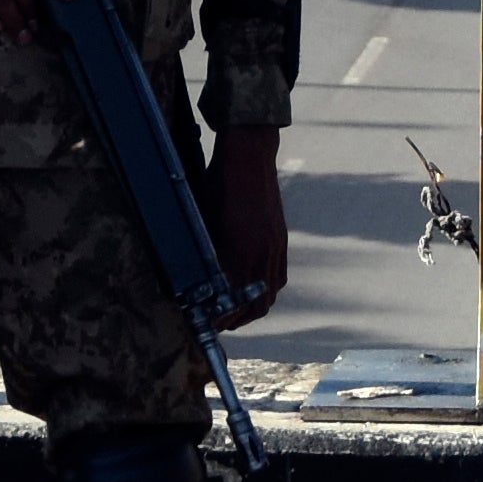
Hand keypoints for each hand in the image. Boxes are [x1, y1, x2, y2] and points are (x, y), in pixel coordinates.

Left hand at [201, 127, 289, 314]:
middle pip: (257, 305)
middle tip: (220, 324)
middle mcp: (262, 253)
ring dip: (254, 307)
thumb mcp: (205, 221)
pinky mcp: (281, 239)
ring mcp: (275, 246)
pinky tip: (255, 288)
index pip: (233, 300)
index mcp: (240, 251)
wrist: (250, 157)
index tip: (210, 324)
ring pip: (270, 293)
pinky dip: (267, 290)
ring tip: (237, 311)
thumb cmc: (220, 185)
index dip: (221, 317)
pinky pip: (279, 276)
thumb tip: (201, 281)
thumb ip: (209, 255)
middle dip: (238, 320)